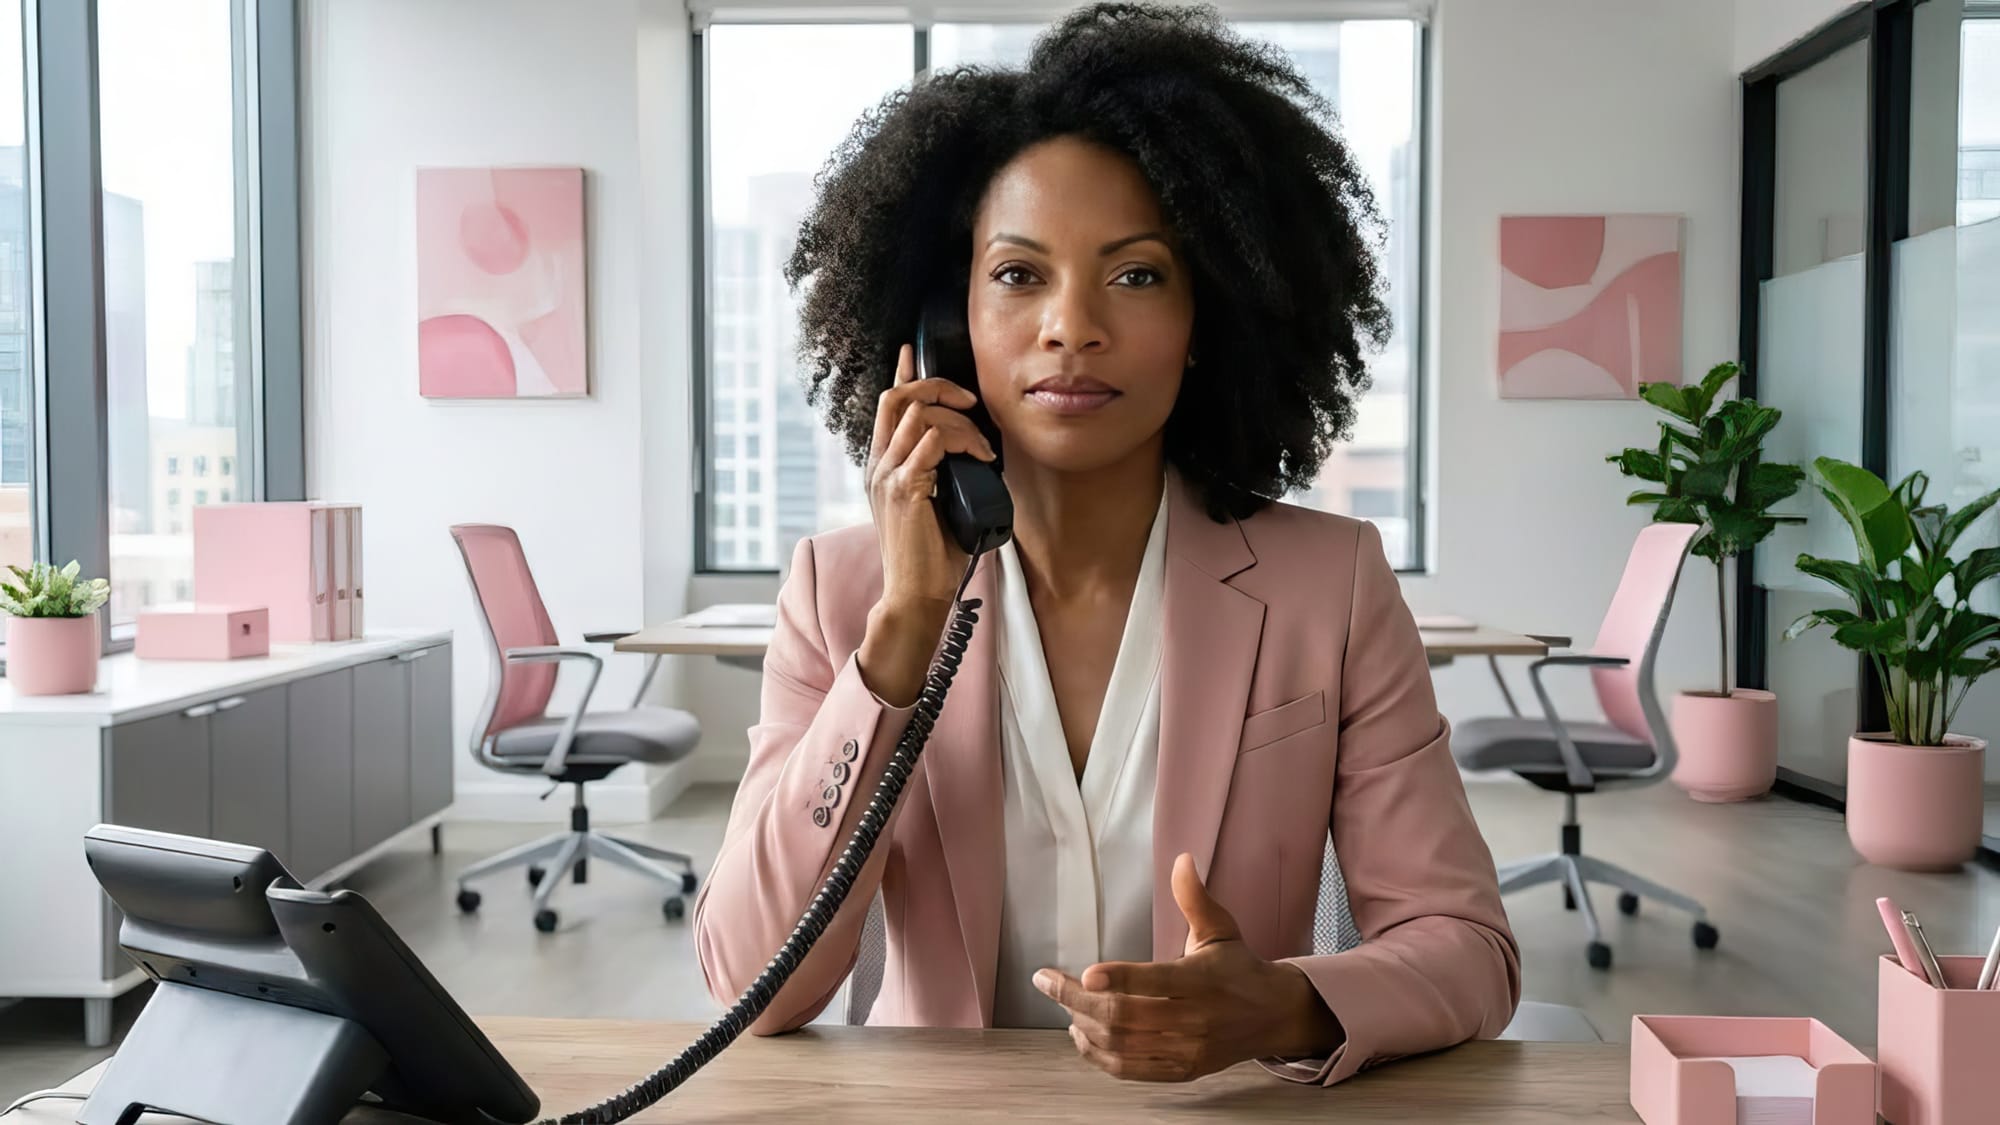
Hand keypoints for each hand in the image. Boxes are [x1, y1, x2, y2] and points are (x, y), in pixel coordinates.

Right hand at [856, 344, 997, 705]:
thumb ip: (941, 473)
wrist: (915, 594)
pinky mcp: (905, 490)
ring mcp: (888, 476)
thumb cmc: (930, 556)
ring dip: (960, 423)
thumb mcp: (935, 504)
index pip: (887, 406)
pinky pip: (930, 444)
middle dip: (937, 386)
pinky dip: (961, 443)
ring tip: (983, 448)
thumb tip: (972, 451)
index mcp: (882, 466)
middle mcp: (878, 465)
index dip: (901, 374)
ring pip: (919, 415)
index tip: (911, 351)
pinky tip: (979, 460)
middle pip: (898, 397)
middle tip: (970, 401)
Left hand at [1033, 853, 1343, 1081]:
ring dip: (1083, 1025)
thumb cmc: (1239, 967)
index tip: (1083, 972)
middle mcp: (1193, 1018)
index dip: (1117, 978)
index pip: (1153, 981)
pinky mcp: (1181, 1070)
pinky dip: (1099, 1055)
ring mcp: (1186, 1049)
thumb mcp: (1220, 928)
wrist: (1274, 1016)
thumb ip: (1194, 898)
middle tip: (1046, 982)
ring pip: (1122, 1044)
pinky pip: (1131, 1070)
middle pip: (1125, 1016)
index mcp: (1201, 980)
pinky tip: (1081, 1035)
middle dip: (1076, 999)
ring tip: (1062, 1004)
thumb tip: (1182, 859)